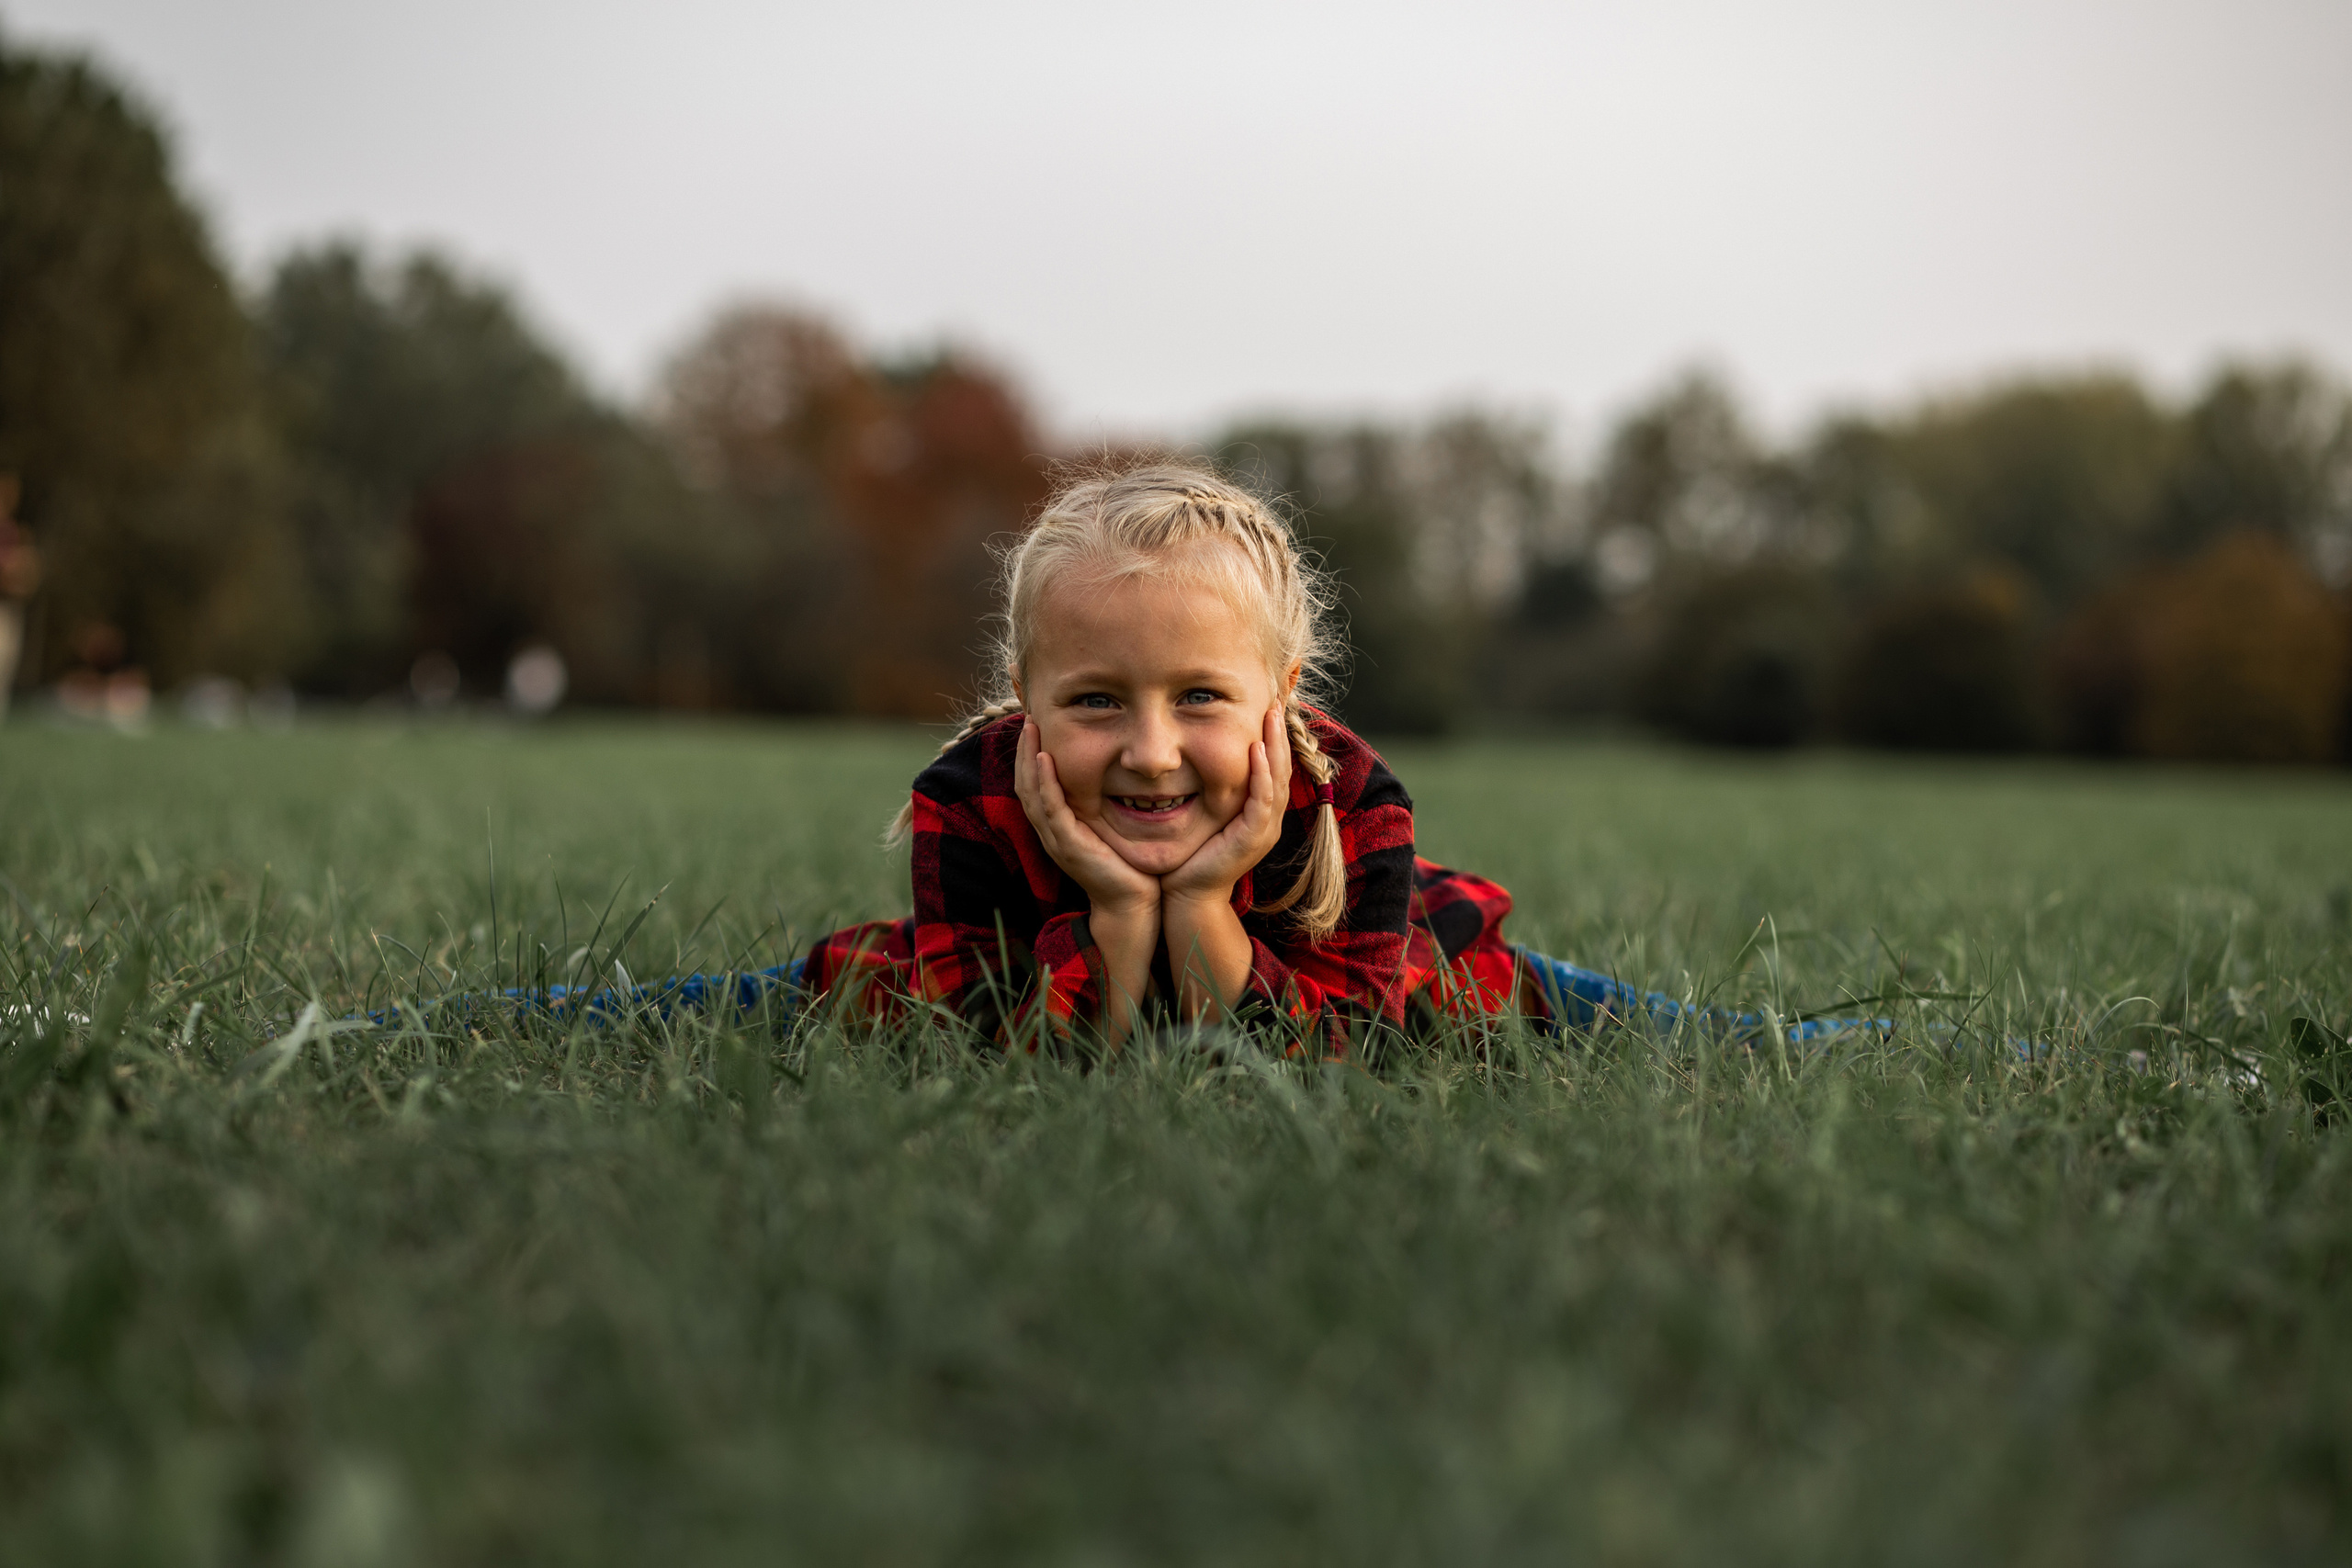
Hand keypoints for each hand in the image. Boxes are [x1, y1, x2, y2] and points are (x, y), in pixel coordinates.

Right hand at [1014, 717, 1161, 916]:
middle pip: (1024, 782)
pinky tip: (1044, 759)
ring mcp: (1056, 839)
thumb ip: (1103, 801)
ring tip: (1030, 728)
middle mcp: (1050, 831)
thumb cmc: (1127, 865)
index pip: (1034, 782)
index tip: (1037, 723)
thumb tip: (1115, 770)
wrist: (1133, 904)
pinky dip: (1044, 783)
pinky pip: (1050, 809)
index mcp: (1057, 825)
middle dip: (1024, 748)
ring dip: (1028, 758)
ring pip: (1031, 792)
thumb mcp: (1109, 826)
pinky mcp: (1069, 846)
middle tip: (1029, 716)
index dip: (1031, 753)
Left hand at [1161, 704, 1291, 908]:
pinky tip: (1257, 750)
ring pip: (1278, 778)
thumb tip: (1197, 756)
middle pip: (1283, 767)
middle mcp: (1268, 818)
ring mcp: (1264, 829)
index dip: (1273, 736)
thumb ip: (1211, 788)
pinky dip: (1262, 773)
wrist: (1187, 896)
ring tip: (1272, 714)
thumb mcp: (1205, 814)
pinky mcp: (1253, 838)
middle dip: (1280, 732)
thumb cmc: (1190, 855)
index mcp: (1260, 812)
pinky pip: (1263, 799)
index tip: (1268, 704)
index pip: (1274, 766)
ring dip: (1275, 745)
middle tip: (1276, 698)